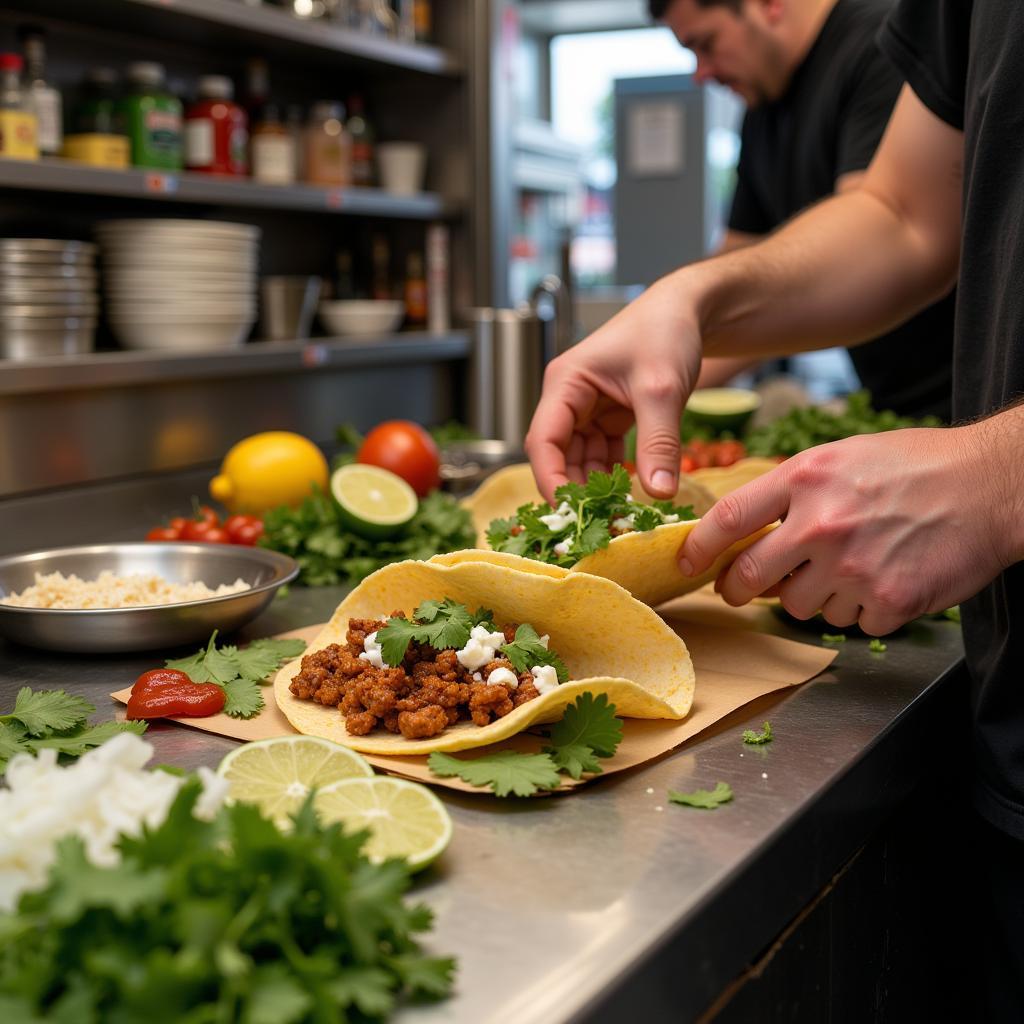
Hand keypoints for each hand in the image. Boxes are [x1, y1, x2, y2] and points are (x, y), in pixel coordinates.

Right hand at [526, 277, 702, 501]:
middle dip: (575, 490)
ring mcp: (587, 411)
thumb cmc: (666, 332)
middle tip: (598, 524)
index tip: (571, 513)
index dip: (551, 480)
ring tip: (616, 518)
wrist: (690, 311)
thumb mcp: (662, 388)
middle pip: (558, 457)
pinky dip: (614, 478)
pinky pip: (603, 457)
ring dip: (595, 489)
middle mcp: (569, 399)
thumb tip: (658, 494)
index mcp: (565, 384)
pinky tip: (629, 499)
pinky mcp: (608, 419)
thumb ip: (659, 443)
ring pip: (580, 461)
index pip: (543, 441)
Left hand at [678, 425, 1015, 635]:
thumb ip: (792, 490)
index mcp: (806, 479)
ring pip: (799, 606)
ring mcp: (853, 566)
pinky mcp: (886, 600)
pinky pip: (850, 623)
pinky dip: (862, 609)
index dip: (698, 547)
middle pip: (750, 576)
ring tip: (848, 567)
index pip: (729, 519)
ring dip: (813, 596)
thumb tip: (748, 532)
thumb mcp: (842, 456)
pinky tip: (884, 579)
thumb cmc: (915, 465)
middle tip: (740, 590)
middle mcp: (822, 523)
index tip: (685, 563)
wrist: (990, 485)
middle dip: (737, 589)